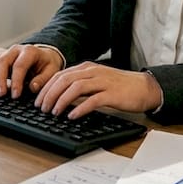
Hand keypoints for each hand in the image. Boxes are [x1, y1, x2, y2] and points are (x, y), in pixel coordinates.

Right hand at [0, 44, 63, 99]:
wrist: (43, 56)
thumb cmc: (47, 64)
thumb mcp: (52, 70)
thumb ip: (43, 79)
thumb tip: (32, 87)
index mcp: (29, 51)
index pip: (19, 65)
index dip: (16, 81)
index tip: (15, 95)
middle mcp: (15, 50)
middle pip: (2, 61)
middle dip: (0, 79)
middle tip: (0, 94)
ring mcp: (6, 53)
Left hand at [35, 62, 163, 118]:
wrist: (144, 87)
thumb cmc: (120, 87)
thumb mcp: (96, 81)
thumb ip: (80, 84)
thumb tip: (60, 96)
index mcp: (87, 68)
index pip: (60, 75)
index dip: (46, 88)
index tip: (38, 100)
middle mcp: (93, 72)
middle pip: (64, 80)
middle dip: (49, 94)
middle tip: (42, 108)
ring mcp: (103, 82)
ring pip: (75, 88)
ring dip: (61, 101)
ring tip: (53, 112)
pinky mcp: (112, 94)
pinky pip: (92, 100)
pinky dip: (80, 108)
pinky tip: (72, 116)